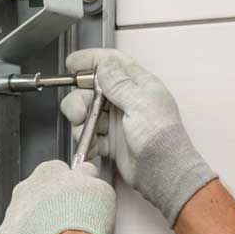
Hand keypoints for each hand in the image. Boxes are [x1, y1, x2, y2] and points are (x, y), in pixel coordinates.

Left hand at [0, 159, 114, 233]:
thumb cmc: (83, 221)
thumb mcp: (101, 189)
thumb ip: (89, 178)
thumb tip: (88, 176)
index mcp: (49, 171)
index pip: (59, 171)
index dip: (71, 185)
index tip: (78, 195)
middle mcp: (27, 187)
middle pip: (39, 192)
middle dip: (52, 205)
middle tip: (69, 219)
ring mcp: (14, 211)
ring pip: (27, 215)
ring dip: (39, 223)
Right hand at [60, 48, 216, 226]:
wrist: (163, 173)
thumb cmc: (159, 136)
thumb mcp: (140, 103)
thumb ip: (119, 83)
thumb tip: (103, 64)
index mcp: (139, 84)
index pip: (112, 62)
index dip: (90, 60)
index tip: (71, 64)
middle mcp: (126, 100)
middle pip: (92, 88)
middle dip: (79, 99)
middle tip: (77, 112)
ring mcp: (117, 121)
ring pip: (87, 112)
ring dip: (80, 122)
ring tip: (85, 134)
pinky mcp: (111, 141)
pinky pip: (90, 135)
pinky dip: (87, 141)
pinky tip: (94, 148)